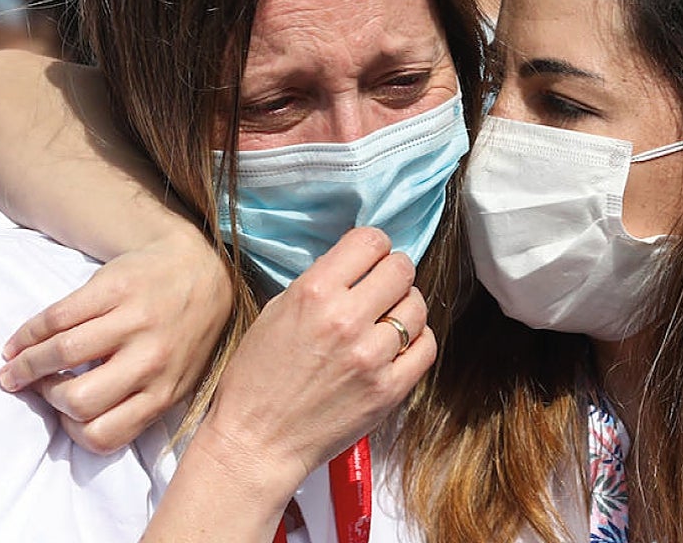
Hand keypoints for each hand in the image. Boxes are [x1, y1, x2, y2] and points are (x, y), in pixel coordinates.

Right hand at [0, 232, 233, 452]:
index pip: (104, 435)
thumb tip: (78, 424)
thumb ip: (141, 404)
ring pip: (62, 353)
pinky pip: (57, 316)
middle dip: (49, 397)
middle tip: (40, 387)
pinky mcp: (115, 288)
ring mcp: (133, 322)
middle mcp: (151, 360)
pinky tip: (18, 343)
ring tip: (15, 366)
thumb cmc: (183, 336)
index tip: (63, 416)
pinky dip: (28, 333)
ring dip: (27, 365)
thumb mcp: (177, 379)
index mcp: (165, 392)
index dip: (72, 430)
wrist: (201, 272)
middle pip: (79, 400)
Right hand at [191, 228, 435, 495]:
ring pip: (417, 307)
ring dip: (406, 307)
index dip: (376, 245)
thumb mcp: (275, 313)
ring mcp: (372, 356)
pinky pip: (426, 347)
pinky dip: (417, 340)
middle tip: (385, 286)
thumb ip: (318, 285)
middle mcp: (346, 319)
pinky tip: (399, 345)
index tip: (373, 257)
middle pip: (401, 269)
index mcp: (314, 293)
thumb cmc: (257, 377)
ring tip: (390, 318)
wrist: (257, 441)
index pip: (370, 242)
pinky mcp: (389, 389)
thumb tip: (356, 268)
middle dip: (394, 272)